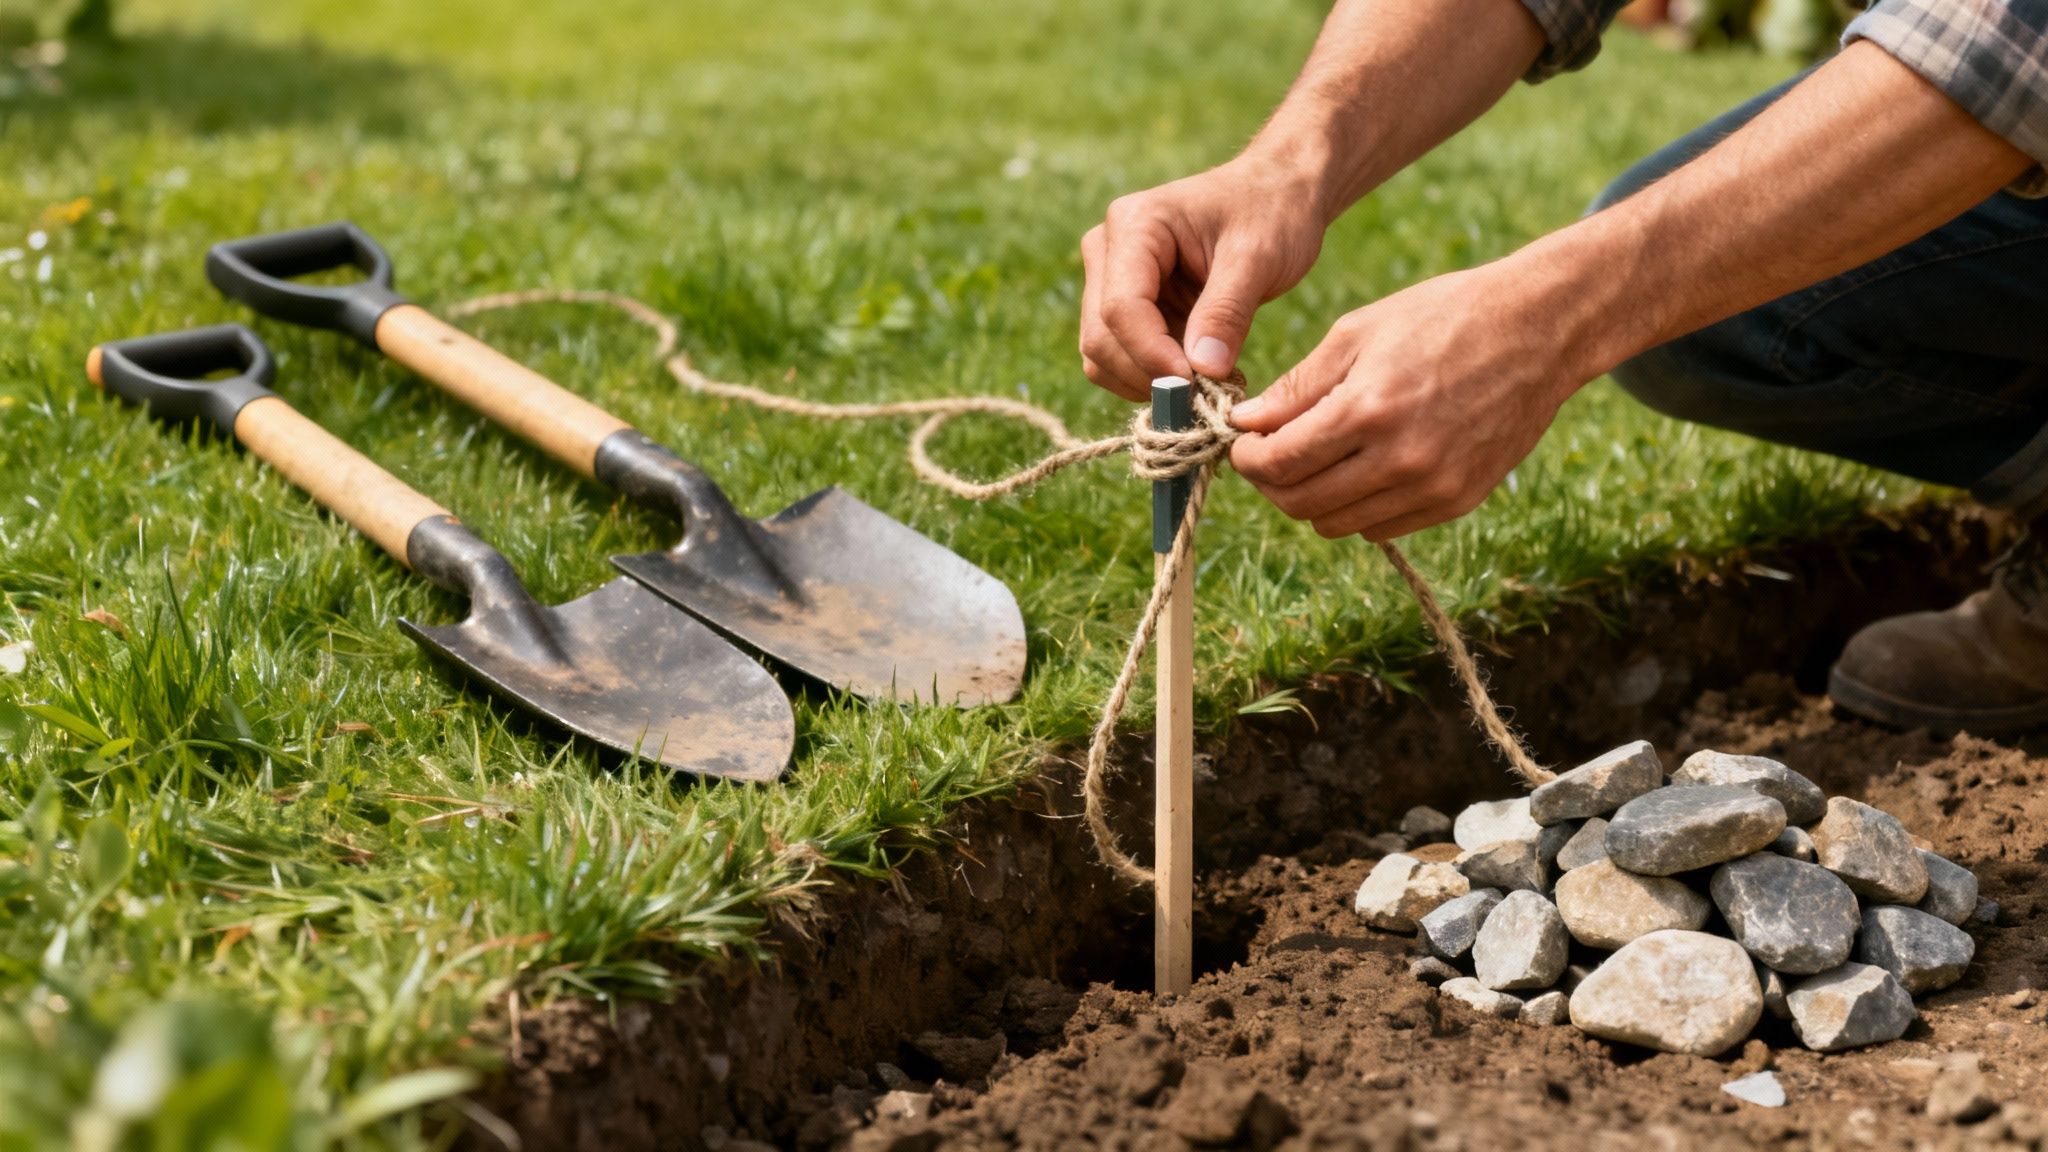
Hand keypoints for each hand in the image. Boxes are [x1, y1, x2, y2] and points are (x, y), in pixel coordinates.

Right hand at [1079, 158, 1328, 400]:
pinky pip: (1120, 361)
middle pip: (1101, 338)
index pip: (1120, 307)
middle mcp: (1107, 252)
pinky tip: (1198, 372)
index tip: (1197, 385)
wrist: (1275, 197)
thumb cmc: (1271, 213)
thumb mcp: (1259, 257)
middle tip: (1205, 396)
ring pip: (1102, 356)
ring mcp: (1110, 281)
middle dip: (1148, 376)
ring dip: (1148, 383)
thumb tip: (1201, 371)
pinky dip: (1152, 379)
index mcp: (1134, 226)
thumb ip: (1226, 312)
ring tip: (1207, 382)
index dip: (1152, 355)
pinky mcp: (1125, 309)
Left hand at [1228, 263, 1588, 540]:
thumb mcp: (1358, 333)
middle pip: (1301, 504)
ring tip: (1316, 459)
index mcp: (1368, 409)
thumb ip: (1298, 386)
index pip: (1279, 463)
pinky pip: (1381, 528)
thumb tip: (1246, 423)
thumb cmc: (1443, 317)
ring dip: (1312, 499)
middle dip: (1272, 483)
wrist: (1540, 329)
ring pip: (1337, 525)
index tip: (1242, 443)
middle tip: (1270, 454)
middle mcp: (1401, 458)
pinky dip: (1357, 507)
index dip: (1247, 459)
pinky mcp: (1458, 501)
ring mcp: (1433, 487)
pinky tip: (1361, 469)